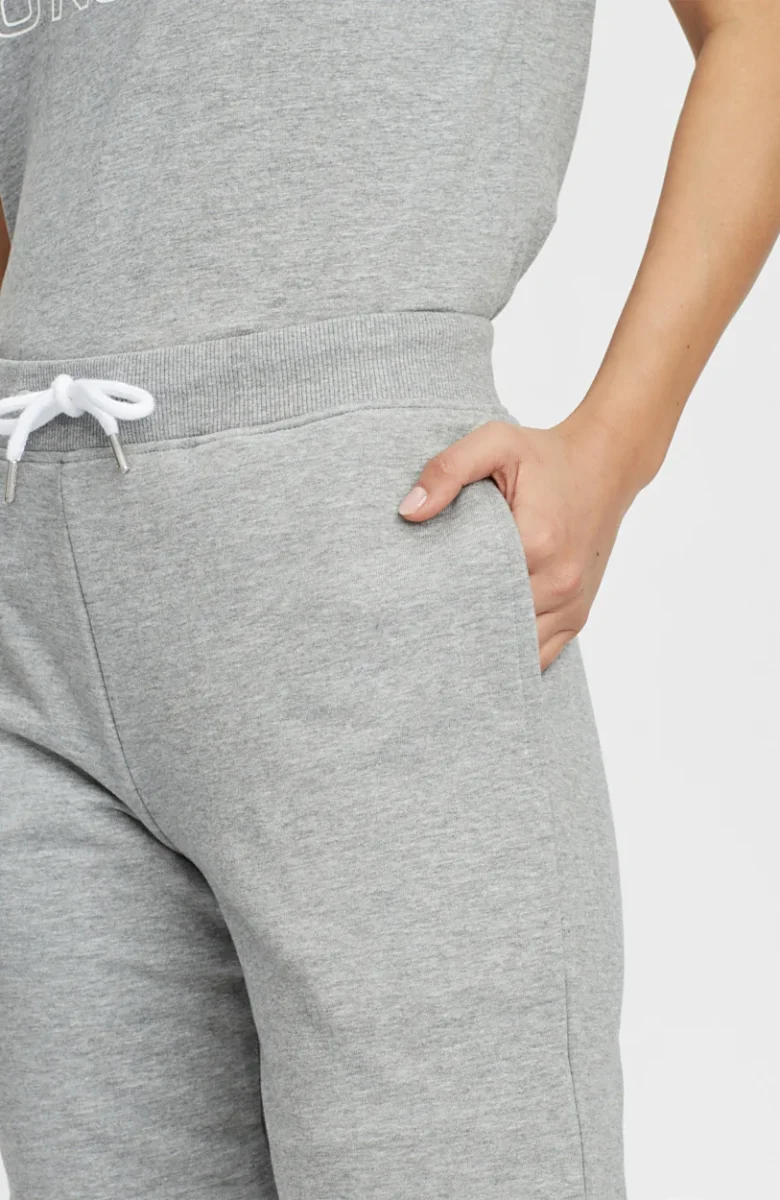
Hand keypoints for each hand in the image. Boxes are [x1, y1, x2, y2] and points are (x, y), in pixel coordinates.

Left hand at [398, 415, 640, 670]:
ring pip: (518, 649)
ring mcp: (572, 604)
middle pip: (494, 626)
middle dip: (459, 629)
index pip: (473, 591)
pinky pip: (542, 655)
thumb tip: (409, 511)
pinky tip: (484, 646)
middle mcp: (559, 582)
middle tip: (422, 627)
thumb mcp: (495, 442)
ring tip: (449, 640)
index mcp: (537, 542)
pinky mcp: (578, 615)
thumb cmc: (546, 456)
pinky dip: (512, 653)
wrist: (605, 465)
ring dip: (485, 646)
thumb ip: (449, 470)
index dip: (441, 599)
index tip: (414, 600)